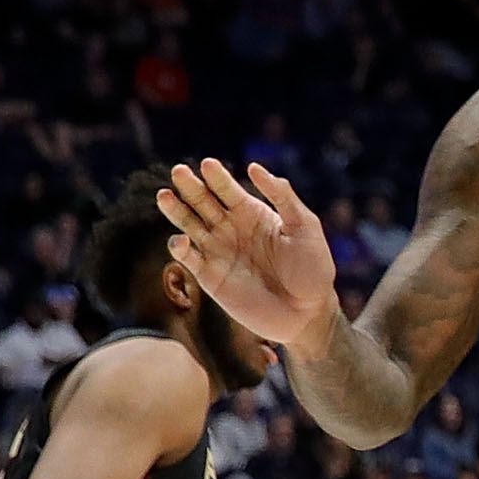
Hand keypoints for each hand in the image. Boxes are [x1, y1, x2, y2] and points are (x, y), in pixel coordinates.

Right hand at [155, 159, 336, 347]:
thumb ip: (283, 196)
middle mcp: (230, 228)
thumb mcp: (305, 227)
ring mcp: (218, 251)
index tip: (208, 165)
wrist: (309, 313)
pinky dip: (180, 248)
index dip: (217, 177)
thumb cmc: (313, 268)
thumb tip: (254, 167)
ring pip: (189, 225)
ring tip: (165, 195)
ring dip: (176, 210)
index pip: (227, 189)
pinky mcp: (210, 277)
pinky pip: (188, 258)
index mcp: (251, 213)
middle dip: (190, 187)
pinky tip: (181, 240)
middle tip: (179, 172)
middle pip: (203, 202)